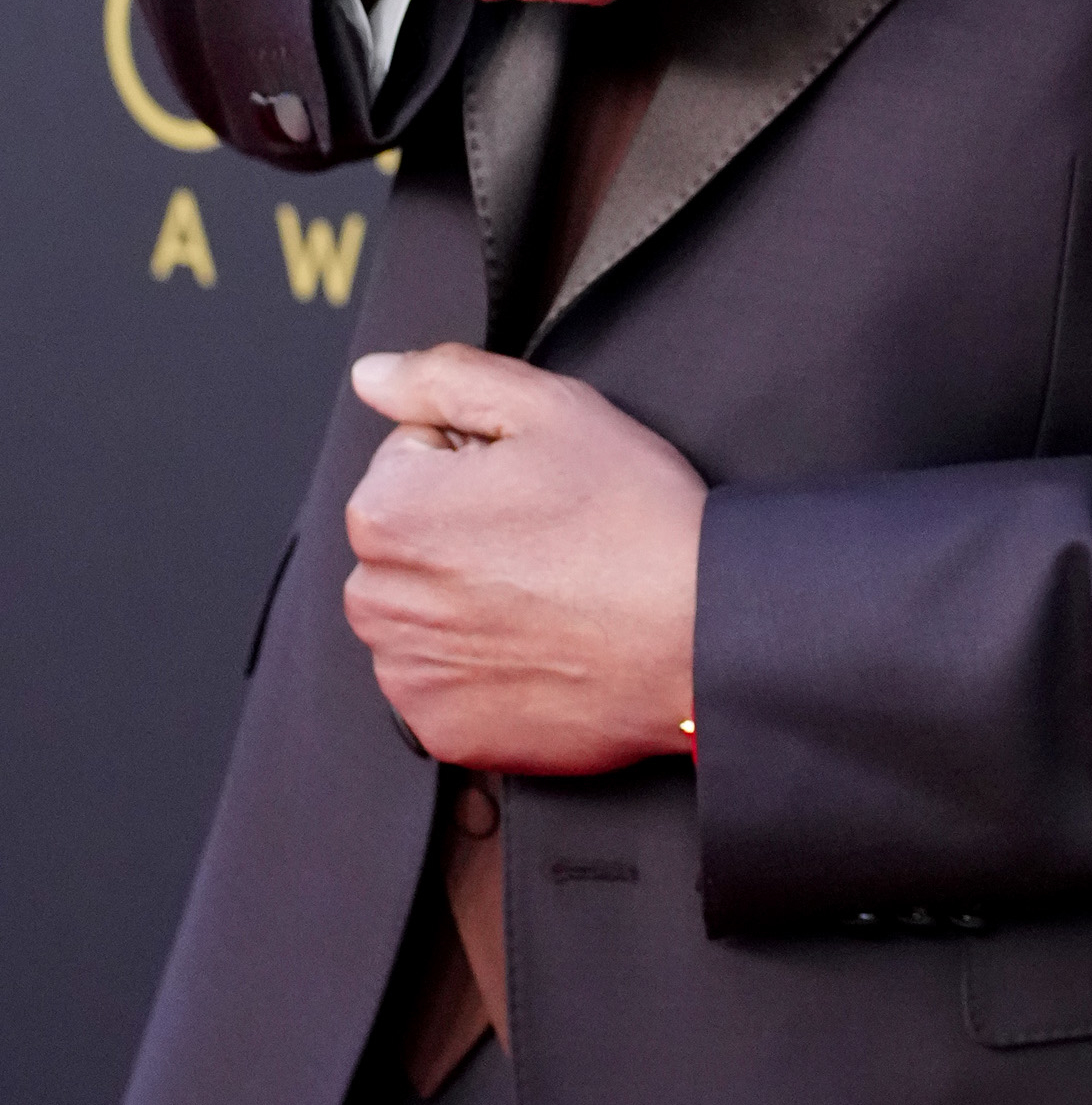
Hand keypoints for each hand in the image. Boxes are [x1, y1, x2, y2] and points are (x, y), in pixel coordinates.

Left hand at [344, 344, 703, 771]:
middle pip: (409, 540)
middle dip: (461, 531)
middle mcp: (377, 599)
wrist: (702, 636)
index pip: (410, 460)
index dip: (477, 461)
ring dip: (467, 600)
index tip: (534, 486)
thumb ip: (445, 378)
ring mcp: (408, 673)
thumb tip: (375, 375)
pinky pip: (444, 682)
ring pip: (423, 612)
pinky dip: (482, 668)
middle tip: (549, 539)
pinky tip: (542, 645)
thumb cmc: (636, 522)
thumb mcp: (552, 409)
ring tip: (551, 594)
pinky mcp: (443, 729)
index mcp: (389, 511)